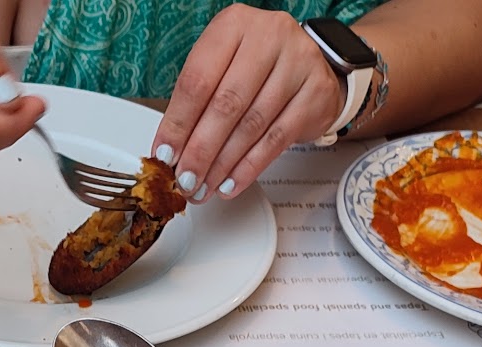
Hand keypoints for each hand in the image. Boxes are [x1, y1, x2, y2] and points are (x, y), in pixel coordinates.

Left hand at [152, 4, 342, 200]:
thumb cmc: (257, 66)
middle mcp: (268, 36)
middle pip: (226, 104)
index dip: (178, 123)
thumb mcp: (221, 68)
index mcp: (234, 25)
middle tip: (185, 179)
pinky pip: (276, 139)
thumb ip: (196, 103)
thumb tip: (171, 151)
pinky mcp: (316, 92)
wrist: (309, 64)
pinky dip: (250, 167)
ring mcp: (297, 62)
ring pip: (251, 125)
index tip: (165, 154)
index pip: (198, 80)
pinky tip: (232, 182)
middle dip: (200, 150)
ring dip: (223, 164)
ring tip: (205, 186)